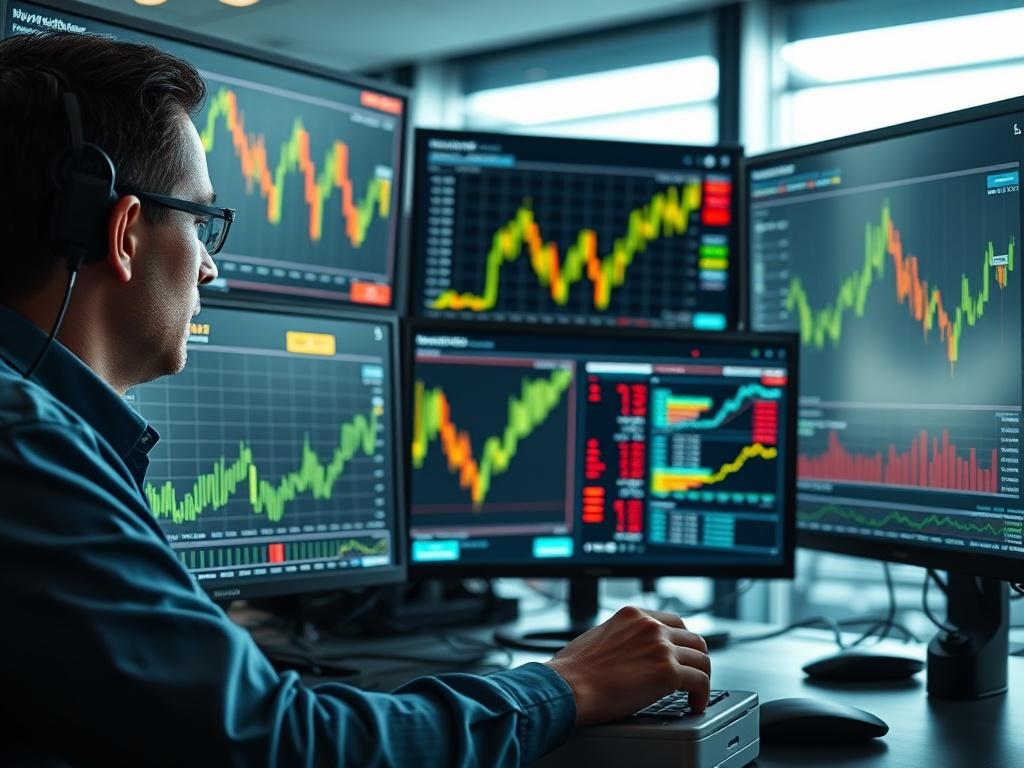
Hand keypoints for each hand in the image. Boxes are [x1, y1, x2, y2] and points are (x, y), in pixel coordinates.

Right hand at [543, 606, 709, 725]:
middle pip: (693, 638)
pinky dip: (703, 695)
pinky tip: (695, 705)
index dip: (682, 642)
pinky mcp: (667, 672)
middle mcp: (650, 625)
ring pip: (701, 659)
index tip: (682, 656)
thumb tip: (627, 653)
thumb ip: (620, 638)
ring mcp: (661, 647)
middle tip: (692, 676)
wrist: (567, 687)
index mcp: (633, 615)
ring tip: (695, 694)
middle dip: (695, 659)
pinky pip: (701, 682)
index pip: (673, 622)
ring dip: (701, 678)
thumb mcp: (597, 637)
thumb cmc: (572, 670)